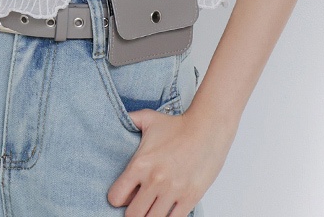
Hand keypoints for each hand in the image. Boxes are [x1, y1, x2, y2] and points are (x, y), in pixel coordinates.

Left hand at [107, 106, 235, 216]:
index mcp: (140, 164)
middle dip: (133, 211)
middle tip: (138, 205)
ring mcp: (172, 191)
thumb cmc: (177, 124)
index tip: (123, 194)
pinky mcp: (190, 198)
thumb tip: (115, 117)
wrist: (207, 128)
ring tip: (153, 207)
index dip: (117, 198)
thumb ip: (129, 119)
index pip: (116, 197)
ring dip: (150, 216)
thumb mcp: (148, 118)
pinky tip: (167, 210)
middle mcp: (154, 180)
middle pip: (133, 215)